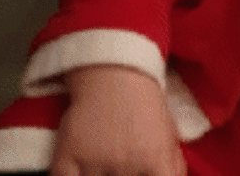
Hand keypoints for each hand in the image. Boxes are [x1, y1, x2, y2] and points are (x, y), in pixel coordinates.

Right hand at [50, 65, 186, 175]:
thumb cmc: (144, 106)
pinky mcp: (66, 156)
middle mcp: (125, 165)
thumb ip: (173, 170)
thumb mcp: (169, 136)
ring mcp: (94, 162)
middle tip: (120, 171)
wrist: (113, 73)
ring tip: (104, 171)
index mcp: (154, 160)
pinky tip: (80, 174)